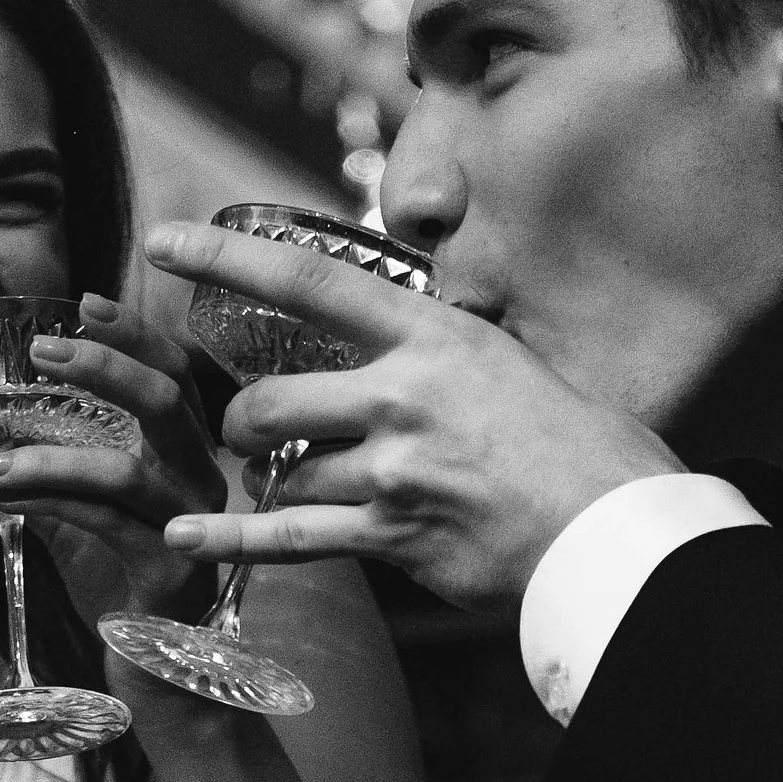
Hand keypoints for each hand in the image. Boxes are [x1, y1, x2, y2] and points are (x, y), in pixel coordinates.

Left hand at [0, 292, 227, 620]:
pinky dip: (47, 504)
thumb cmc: (126, 585)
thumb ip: (66, 469)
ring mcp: (191, 528)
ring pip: (124, 472)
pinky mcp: (167, 572)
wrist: (160, 674)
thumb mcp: (95, 512)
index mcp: (190, 457)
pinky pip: (103, 524)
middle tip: (40, 350)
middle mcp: (201, 485)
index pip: (178, 376)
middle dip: (105, 367)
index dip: (137, 336)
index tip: (86, 304)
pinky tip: (2, 498)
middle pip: (168, 403)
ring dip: (47, 458)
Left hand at [144, 219, 680, 612]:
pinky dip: (233, 540)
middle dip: (246, 422)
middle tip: (255, 433)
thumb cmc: (581, 446)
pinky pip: (293, 539)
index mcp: (432, 335)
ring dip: (277, 485)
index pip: (307, 280)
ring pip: (286, 474)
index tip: (165, 241)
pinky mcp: (394, 536)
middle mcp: (403, 395)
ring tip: (300, 487)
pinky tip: (183, 536)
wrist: (618, 528)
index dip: (226, 257)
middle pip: (271, 398)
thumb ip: (439, 356)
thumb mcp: (511, 364)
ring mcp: (394, 469)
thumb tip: (397, 348)